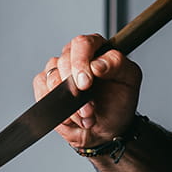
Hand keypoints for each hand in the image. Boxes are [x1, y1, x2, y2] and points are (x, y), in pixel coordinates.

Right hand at [33, 33, 141, 149]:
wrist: (107, 129)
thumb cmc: (119, 102)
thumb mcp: (129, 80)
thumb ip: (117, 64)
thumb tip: (96, 64)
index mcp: (96, 48)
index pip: (82, 43)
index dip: (81, 62)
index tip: (85, 84)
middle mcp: (75, 56)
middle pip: (63, 61)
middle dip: (75, 90)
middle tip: (89, 108)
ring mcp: (59, 71)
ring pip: (52, 79)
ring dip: (69, 104)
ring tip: (86, 115)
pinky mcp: (46, 86)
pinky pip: (42, 92)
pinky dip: (58, 109)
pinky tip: (73, 117)